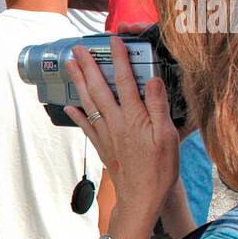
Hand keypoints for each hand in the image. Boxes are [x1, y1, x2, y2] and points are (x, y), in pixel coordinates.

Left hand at [64, 36, 179, 238]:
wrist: (141, 197)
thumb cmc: (159, 169)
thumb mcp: (168, 137)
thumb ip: (159, 107)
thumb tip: (153, 80)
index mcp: (134, 117)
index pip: (125, 81)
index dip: (119, 59)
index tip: (113, 41)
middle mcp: (115, 122)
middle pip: (98, 88)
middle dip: (87, 66)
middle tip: (77, 48)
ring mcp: (106, 134)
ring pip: (88, 103)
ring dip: (78, 83)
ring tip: (69, 66)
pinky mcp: (101, 146)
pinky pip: (86, 126)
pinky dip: (77, 114)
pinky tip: (69, 106)